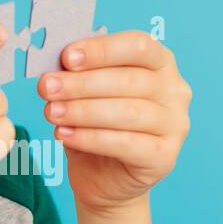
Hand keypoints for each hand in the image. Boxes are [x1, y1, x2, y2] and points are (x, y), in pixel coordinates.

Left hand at [37, 30, 191, 212]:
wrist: (104, 178)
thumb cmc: (97, 126)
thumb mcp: (87, 93)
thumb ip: (80, 74)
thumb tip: (56, 66)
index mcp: (160, 62)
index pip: (138, 46)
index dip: (102, 50)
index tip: (67, 57)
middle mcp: (175, 91)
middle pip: (130, 80)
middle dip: (82, 83)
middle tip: (47, 87)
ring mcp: (175, 125)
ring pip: (128, 112)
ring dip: (83, 111)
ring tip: (51, 112)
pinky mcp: (165, 156)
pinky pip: (127, 144)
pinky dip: (91, 138)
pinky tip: (65, 135)